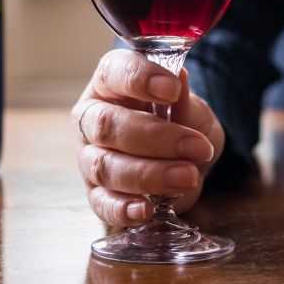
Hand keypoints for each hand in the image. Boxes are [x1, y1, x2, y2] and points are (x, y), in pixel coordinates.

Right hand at [72, 50, 225, 226]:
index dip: (140, 79)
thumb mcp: (191, 106)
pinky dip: (122, 208)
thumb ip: (183, 99)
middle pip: (106, 125)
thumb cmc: (179, 119)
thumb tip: (180, 77)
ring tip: (187, 177)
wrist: (182, 156)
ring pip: (104, 166)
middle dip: (154, 138)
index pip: (114, 72)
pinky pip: (101, 203)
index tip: (173, 88)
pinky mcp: (94, 193)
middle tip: (195, 148)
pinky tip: (145, 210)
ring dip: (148, 175)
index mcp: (109, 82)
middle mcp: (91, 117)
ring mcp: (88, 156)